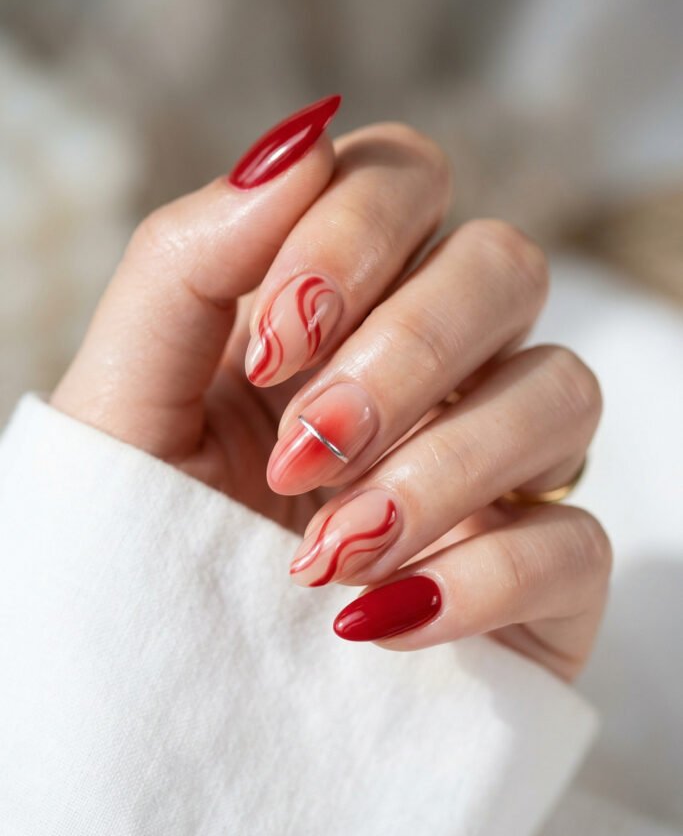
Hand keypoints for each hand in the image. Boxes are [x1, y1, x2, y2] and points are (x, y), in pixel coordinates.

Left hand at [52, 96, 610, 677]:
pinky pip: (576, 540)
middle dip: (407, 352)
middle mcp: (435, 363)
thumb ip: (185, 261)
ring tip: (326, 553)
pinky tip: (374, 623)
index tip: (270, 344)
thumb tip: (296, 148)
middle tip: (303, 451)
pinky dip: (478, 579)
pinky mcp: (540, 571)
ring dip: (442, 467)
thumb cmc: (140, 531)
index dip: (351, 238)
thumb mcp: (123, 398)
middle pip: (506, 263)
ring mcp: (500, 464)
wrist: (164, 687)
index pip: (405, 178)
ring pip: (563, 390)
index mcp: (338, 298)